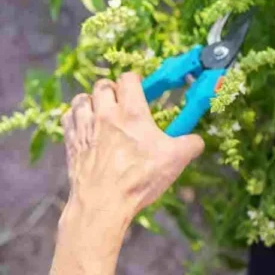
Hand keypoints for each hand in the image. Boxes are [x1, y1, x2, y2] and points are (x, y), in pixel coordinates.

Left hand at [60, 72, 203, 219]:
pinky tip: (84, 126)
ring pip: (81, 99)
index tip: (141, 89)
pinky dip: (76, 117)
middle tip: (122, 102)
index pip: (128, 79)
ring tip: (101, 111)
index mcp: (131, 113)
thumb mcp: (176, 159)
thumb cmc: (140, 178)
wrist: (103, 203)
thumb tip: (197, 141)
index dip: (136, 80)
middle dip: (113, 89)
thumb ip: (191, 144)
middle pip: (103, 85)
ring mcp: (84, 128)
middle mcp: (105, 114)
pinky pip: (68, 118)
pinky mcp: (71, 143)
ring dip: (92, 101)